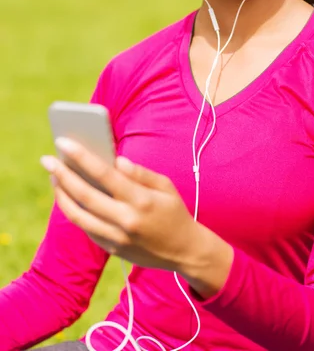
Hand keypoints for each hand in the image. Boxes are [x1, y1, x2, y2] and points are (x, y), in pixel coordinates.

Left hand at [40, 138, 201, 272]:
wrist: (184, 251)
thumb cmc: (174, 212)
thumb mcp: (165, 186)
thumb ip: (140, 173)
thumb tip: (115, 161)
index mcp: (141, 200)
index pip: (104, 174)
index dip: (81, 157)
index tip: (63, 142)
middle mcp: (126, 220)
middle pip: (85, 195)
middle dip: (62, 175)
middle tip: (47, 159)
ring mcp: (117, 238)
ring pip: (79, 216)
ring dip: (62, 195)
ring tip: (54, 177)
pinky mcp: (112, 250)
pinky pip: (87, 228)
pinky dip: (75, 211)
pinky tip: (69, 196)